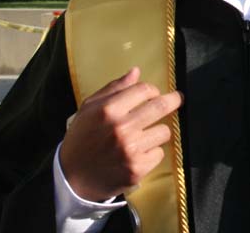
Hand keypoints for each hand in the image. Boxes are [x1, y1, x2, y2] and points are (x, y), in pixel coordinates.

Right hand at [58, 67, 182, 200]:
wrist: (71, 177)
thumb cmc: (81, 138)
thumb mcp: (89, 108)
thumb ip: (114, 88)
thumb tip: (136, 72)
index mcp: (109, 109)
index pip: (145, 90)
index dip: (152, 90)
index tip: (153, 94)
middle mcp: (122, 128)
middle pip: (161, 107)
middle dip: (174, 100)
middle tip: (178, 99)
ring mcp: (131, 150)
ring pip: (164, 131)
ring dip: (158, 131)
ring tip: (146, 134)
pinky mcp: (137, 169)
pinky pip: (159, 153)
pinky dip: (152, 152)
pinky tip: (138, 153)